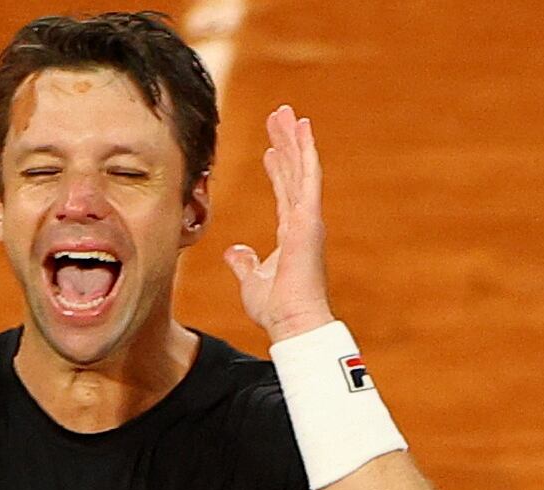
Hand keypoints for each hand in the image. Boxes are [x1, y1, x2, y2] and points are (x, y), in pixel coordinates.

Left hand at [223, 107, 335, 343]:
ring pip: (301, 168)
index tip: (270, 148)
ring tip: (287, 113)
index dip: (276, 168)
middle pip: (292, 173)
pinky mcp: (309, 218)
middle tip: (280, 116)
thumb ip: (245, 262)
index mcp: (290, 233)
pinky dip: (305, 152)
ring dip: (294, 139)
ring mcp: (307, 218)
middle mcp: (301, 221)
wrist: (292, 321)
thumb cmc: (276, 308)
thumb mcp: (252, 280)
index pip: (283, 192)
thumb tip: (234, 251)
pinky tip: (302, 129)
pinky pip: (307, 177)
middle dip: (285, 143)